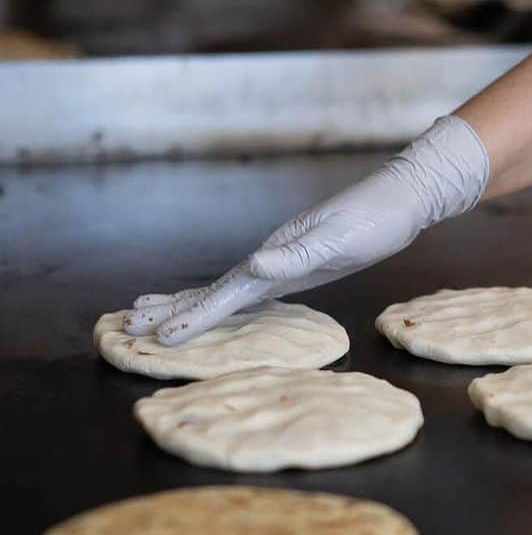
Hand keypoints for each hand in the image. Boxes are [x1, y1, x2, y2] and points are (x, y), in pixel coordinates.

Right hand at [122, 115, 488, 344]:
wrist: (403, 198)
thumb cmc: (375, 218)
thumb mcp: (338, 239)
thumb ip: (296, 255)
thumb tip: (254, 266)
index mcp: (275, 256)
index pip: (224, 293)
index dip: (193, 317)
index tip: (159, 337)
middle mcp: (271, 258)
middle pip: (211, 289)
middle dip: (170, 309)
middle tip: (126, 326)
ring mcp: (283, 260)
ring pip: (224, 288)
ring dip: (187, 303)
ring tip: (150, 311)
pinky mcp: (299, 264)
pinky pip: (249, 290)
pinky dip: (223, 300)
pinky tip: (218, 305)